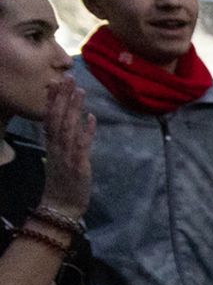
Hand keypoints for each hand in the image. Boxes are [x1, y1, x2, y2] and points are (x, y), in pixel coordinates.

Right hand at [40, 81, 94, 219]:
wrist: (60, 206)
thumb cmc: (62, 183)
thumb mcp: (58, 159)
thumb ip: (61, 143)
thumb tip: (70, 127)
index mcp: (51, 145)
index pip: (49, 118)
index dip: (52, 101)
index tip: (55, 83)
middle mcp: (56, 147)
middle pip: (57, 118)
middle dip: (63, 97)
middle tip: (68, 78)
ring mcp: (66, 155)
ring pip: (68, 127)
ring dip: (74, 108)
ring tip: (80, 91)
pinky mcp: (78, 165)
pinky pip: (82, 145)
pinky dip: (86, 131)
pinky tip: (91, 118)